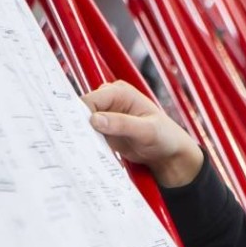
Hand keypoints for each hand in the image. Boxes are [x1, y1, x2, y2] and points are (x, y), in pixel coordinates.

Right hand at [81, 81, 205, 186]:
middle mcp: (110, 100)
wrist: (169, 154)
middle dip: (79, 126)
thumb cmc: (165, 137)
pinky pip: (88, 135)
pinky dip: (86, 143)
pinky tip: (87, 153)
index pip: (90, 100)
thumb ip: (122, 124)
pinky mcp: (104, 130)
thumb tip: (95, 119)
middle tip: (77, 144)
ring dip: (82, 136)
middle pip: (82, 110)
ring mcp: (105, 116)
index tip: (76, 132)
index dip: (80, 114)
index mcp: (120, 92)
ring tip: (81, 150)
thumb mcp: (146, 131)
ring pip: (83, 124)